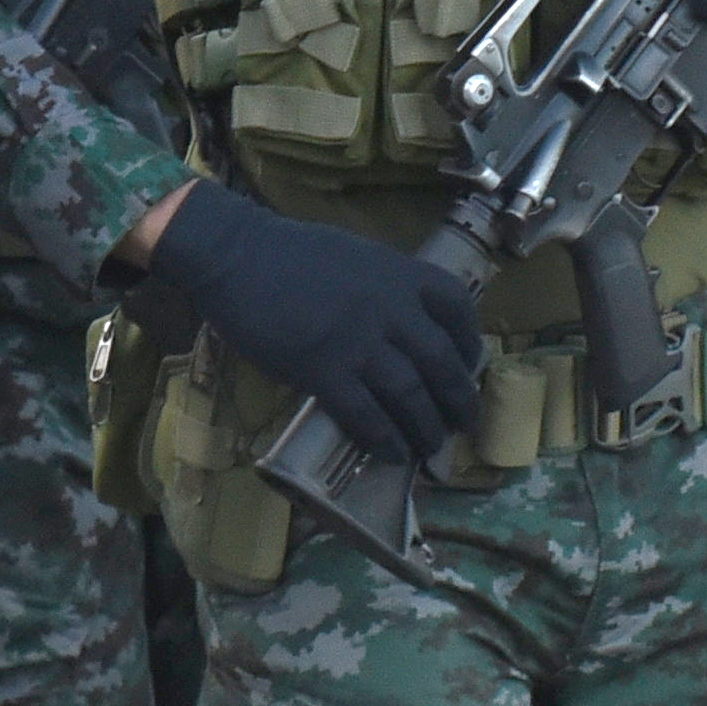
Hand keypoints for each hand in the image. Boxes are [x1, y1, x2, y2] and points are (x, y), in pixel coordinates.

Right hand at [148, 181, 483, 469]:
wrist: (236, 254)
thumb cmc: (288, 251)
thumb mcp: (355, 255)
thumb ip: (386, 287)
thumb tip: (404, 324)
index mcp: (399, 273)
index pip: (457, 307)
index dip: (470, 342)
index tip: (471, 365)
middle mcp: (389, 308)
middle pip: (441, 362)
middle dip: (458, 399)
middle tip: (462, 425)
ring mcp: (357, 341)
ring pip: (409, 395)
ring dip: (425, 428)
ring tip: (430, 449)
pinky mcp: (323, 370)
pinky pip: (365, 415)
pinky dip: (384, 438)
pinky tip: (392, 453)